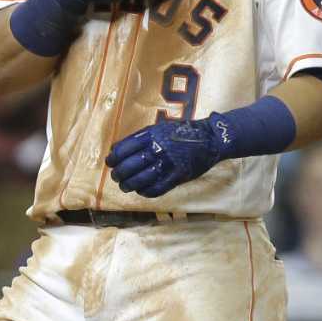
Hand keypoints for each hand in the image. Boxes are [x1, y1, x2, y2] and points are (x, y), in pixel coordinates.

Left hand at [107, 117, 228, 197]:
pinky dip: (145, 192)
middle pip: (129, 166)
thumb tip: (116, 149)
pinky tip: (141, 191)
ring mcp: (168, 163)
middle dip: (118, 174)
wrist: (211, 138)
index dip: (113, 159)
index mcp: (151, 135)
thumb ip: (140, 138)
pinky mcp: (178, 176)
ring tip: (126, 186)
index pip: (123, 149)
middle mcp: (158, 149)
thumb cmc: (181, 132)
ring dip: (129, 185)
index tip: (110, 163)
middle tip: (116, 177)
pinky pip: (156, 189)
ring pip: (140, 180)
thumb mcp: (159, 128)